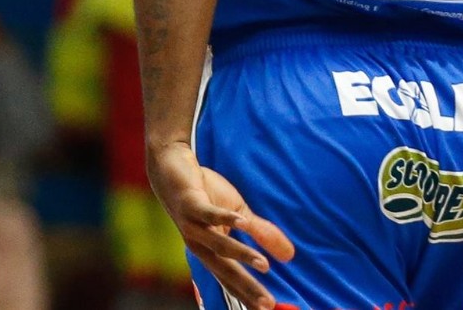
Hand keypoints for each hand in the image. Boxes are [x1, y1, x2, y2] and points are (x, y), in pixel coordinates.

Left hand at [148, 141, 294, 309]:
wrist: (172, 168)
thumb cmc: (205, 193)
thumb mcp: (240, 214)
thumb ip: (262, 234)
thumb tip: (289, 255)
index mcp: (210, 250)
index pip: (231, 279)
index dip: (248, 294)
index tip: (267, 309)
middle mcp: (200, 244)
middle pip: (226, 272)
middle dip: (247, 288)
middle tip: (266, 304)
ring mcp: (193, 225)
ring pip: (219, 246)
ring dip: (242, 255)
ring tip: (264, 265)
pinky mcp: (191, 204)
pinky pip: (209, 213)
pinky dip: (224, 218)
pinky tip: (241, 221)